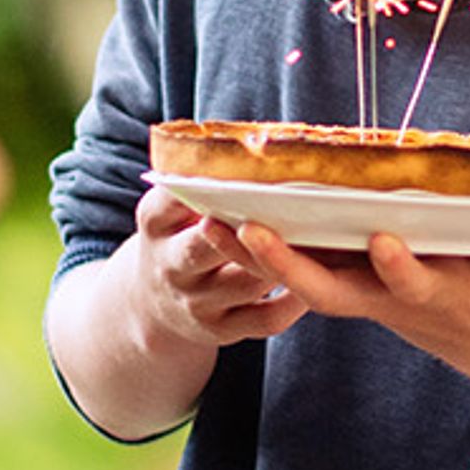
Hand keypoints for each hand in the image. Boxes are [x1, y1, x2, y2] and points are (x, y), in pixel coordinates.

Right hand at [127, 182, 304, 350]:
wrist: (152, 303)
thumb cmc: (179, 237)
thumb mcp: (171, 210)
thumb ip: (199, 184)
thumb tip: (258, 139)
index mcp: (155, 225)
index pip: (167, 203)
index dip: (196, 190)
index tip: (229, 174)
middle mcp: (170, 266)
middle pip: (201, 250)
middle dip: (236, 232)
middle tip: (277, 211)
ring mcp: (195, 302)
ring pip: (244, 283)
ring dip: (278, 263)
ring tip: (318, 240)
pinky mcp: (220, 330)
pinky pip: (263, 320)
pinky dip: (290, 305)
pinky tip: (313, 286)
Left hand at [235, 222, 469, 383]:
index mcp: (438, 298)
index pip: (413, 285)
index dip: (400, 268)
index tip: (386, 239)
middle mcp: (390, 301)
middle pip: (331, 292)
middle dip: (291, 266)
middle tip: (253, 231)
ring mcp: (366, 297)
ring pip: (304, 282)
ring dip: (260, 258)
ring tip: (214, 221)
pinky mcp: (354, 285)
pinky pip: (302, 270)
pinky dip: (264, 253)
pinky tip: (224, 220)